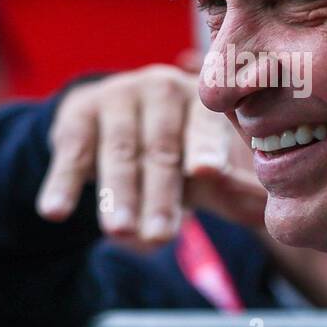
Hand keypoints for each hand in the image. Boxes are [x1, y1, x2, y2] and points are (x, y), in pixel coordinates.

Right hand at [36, 64, 266, 250]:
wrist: (108, 121)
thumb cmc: (172, 149)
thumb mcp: (201, 169)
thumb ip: (230, 191)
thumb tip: (272, 216)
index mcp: (201, 101)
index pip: (205, 129)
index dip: (207, 149)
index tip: (208, 174)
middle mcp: (160, 89)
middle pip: (161, 150)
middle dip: (160, 196)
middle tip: (161, 236)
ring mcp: (117, 97)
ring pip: (119, 153)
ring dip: (118, 194)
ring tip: (119, 232)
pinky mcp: (77, 113)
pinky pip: (71, 153)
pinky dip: (63, 183)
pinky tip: (55, 211)